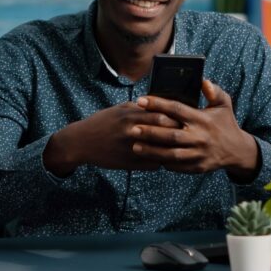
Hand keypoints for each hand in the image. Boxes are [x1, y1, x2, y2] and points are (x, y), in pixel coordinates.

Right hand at [44, 102, 182, 176]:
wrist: (82, 142)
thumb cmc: (103, 122)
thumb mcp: (120, 110)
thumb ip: (140, 108)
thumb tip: (161, 105)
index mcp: (132, 115)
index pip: (163, 115)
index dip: (176, 118)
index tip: (185, 119)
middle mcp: (133, 130)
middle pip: (165, 133)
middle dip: (178, 134)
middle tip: (188, 135)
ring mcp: (131, 148)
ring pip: (162, 151)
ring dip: (172, 150)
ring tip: (179, 148)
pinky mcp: (129, 163)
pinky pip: (153, 165)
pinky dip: (160, 162)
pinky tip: (163, 160)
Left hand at [131, 80, 258, 178]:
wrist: (237, 151)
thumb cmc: (225, 123)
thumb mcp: (224, 105)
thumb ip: (214, 91)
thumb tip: (203, 81)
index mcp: (202, 119)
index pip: (177, 109)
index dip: (158, 104)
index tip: (141, 100)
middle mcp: (200, 137)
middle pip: (171, 135)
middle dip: (150, 131)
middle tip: (132, 128)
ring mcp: (198, 154)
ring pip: (171, 154)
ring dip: (152, 150)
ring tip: (135, 146)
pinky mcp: (197, 167)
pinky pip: (176, 166)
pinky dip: (162, 162)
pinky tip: (149, 158)